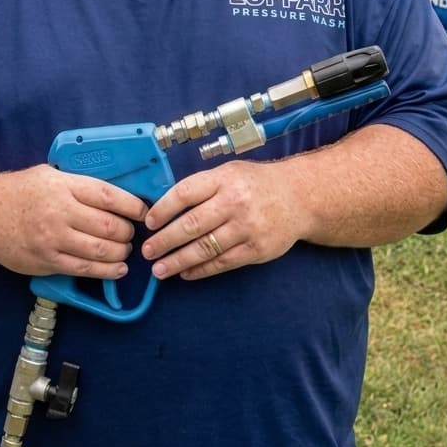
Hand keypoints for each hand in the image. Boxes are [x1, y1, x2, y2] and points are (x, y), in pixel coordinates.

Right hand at [0, 164, 147, 278]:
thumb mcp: (50, 175)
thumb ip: (79, 184)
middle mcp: (60, 212)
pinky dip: (107, 271)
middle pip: (109, 226)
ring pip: (101, 250)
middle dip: (127, 232)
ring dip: (121, 253)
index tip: (142, 211)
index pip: (108, 196)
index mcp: (63, 186)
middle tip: (130, 233)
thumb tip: (114, 195)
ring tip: (124, 250)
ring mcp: (53, 239)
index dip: (132, 205)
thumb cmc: (19, 192)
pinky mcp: (47, 261)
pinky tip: (117, 269)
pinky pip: (85, 269)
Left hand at [142, 160, 308, 280]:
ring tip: (160, 269)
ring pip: (205, 248)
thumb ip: (202, 187)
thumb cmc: (256, 183)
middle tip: (147, 251)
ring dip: (178, 261)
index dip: (163, 209)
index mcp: (224, 179)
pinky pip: (222, 263)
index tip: (149, 222)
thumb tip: (165, 206)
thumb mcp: (229, 173)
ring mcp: (246, 228)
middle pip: (191, 225)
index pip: (185, 193)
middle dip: (165, 241)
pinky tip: (186, 274)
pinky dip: (201, 270)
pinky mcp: (256, 250)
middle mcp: (234, 203)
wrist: (300, 197)